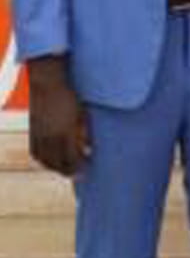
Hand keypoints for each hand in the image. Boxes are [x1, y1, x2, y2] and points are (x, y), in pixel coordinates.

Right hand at [27, 56, 88, 175]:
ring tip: (66, 170)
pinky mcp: (32, 131)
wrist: (47, 83)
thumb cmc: (70, 96)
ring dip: (56, 168)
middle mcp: (50, 136)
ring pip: (45, 160)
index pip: (72, 158)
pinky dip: (44, 160)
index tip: (88, 168)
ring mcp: (39, 134)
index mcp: (65, 131)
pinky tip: (50, 162)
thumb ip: (85, 132)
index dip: (80, 166)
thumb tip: (90, 149)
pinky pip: (36, 152)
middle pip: (59, 162)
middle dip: (70, 171)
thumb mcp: (82, 114)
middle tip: (80, 174)